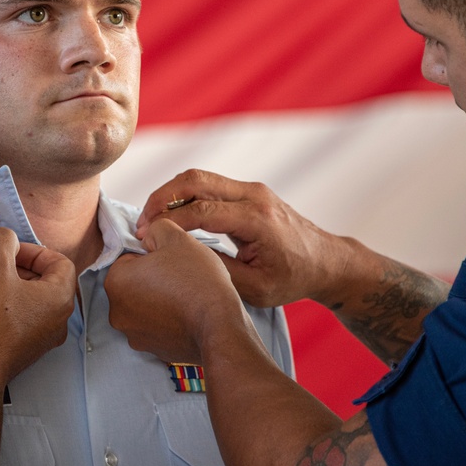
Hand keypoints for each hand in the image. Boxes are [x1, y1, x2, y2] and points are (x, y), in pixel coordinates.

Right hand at [0, 227, 76, 383]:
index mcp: (60, 298)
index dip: (35, 251)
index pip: (60, 261)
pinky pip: (24, 318)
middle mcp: (59, 320)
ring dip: (14, 286)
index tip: (9, 253)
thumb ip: (3, 241)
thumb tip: (7, 238)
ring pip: (34, 300)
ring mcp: (43, 338)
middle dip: (22, 267)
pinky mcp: (26, 350)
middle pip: (48, 280)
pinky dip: (9, 307)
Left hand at [107, 219, 252, 364]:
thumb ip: (156, 228)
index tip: (170, 260)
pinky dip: (168, 321)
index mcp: (116, 281)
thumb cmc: (196, 280)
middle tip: (180, 277)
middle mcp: (117, 312)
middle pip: (134, 284)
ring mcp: (134, 335)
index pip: (128, 259)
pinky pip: (157, 327)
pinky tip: (187, 315)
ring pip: (145, 307)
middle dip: (152, 279)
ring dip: (160, 300)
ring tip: (186, 296)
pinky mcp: (152, 351)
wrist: (219, 326)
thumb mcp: (177, 237)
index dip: (151, 255)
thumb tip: (149, 235)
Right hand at [135, 169, 347, 306]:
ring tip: (150, 218)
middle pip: (195, 180)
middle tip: (140, 222)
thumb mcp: (254, 288)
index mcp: (256, 219)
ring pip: (199, 176)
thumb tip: (179, 255)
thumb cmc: (293, 279)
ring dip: (169, 193)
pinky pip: (208, 183)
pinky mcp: (248, 191)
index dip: (168, 221)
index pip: (200, 210)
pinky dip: (184, 195)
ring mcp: (252, 189)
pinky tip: (170, 214)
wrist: (325, 261)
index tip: (145, 236)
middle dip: (161, 198)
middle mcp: (254, 196)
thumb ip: (216, 270)